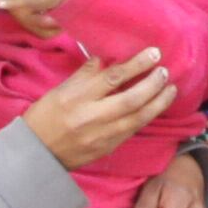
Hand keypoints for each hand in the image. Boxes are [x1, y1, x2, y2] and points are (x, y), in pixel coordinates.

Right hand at [21, 47, 176, 172]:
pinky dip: (146, 118)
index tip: (154, 54)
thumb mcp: (60, 89)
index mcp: (77, 97)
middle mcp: (92, 117)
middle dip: (152, 84)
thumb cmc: (45, 116)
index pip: (112, 77)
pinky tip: (156, 107)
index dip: (136, 65)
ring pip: (137, 118)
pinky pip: (132, 131)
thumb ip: (85, 74)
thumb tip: (107, 57)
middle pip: (131, 99)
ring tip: (171, 89)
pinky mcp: (107, 149)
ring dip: (158, 103)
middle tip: (165, 72)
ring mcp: (102, 136)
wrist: (36, 154)